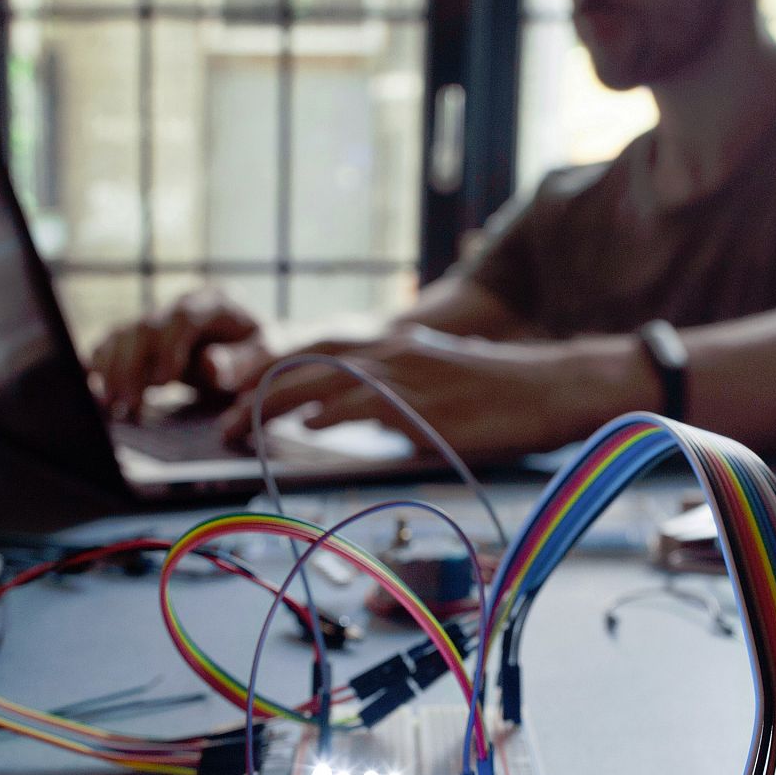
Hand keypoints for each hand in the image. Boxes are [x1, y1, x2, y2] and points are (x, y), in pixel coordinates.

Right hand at [88, 287, 271, 418]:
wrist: (254, 350)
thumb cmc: (263, 354)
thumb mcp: (267, 357)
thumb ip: (243, 361)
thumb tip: (209, 366)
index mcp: (215, 301)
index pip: (185, 316)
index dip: (170, 347)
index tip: (164, 382)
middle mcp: (180, 304)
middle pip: (145, 327)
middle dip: (133, 366)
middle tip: (128, 404)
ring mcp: (158, 319)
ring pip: (122, 336)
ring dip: (111, 372)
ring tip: (110, 407)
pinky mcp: (141, 338)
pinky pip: (111, 347)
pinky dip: (99, 369)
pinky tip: (94, 393)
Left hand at [221, 325, 657, 457]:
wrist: (554, 389)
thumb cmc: (504, 396)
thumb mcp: (440, 386)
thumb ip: (394, 400)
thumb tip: (358, 423)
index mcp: (396, 345)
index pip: (319, 353)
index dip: (273, 371)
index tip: (237, 396)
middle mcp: (394, 350)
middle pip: (307, 362)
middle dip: (256, 388)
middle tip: (221, 420)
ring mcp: (408, 373)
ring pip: (322, 381)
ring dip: (273, 404)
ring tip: (238, 429)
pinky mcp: (424, 402)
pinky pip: (363, 403)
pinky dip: (328, 411)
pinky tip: (302, 425)